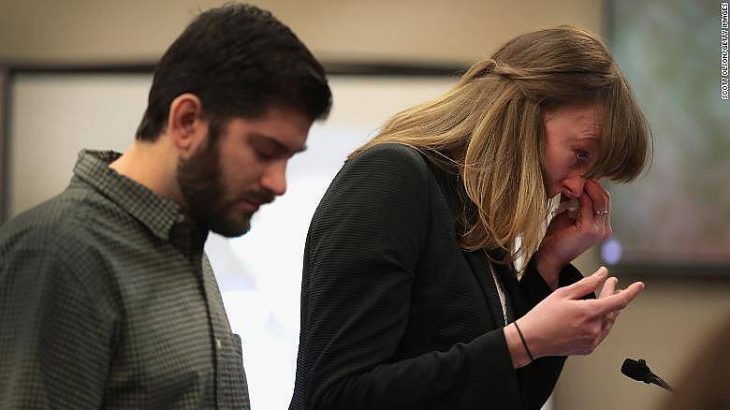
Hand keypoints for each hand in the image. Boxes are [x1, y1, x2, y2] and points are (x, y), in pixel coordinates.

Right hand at [506, 267, 642, 364]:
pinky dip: (601, 322)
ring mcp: (592, 340)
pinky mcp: (588, 348)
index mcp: (589, 312)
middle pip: (613, 310)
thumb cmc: (543, 316)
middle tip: (611, 284)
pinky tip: (595, 315)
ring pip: (609, 322)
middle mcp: (594, 328)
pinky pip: (601, 333)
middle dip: (614, 295)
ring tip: (605, 298)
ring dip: (609, 309)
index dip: (631, 292)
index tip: (639, 286)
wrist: (531, 339)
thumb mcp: (563, 293)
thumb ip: (586, 284)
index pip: (619, 301)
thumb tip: (602, 274)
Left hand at [535, 180, 611, 285]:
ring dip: (586, 186)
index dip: (593, 185)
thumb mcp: (566, 214)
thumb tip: (572, 179)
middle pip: (604, 197)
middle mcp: (604, 228)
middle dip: (592, 183)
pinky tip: (570, 189)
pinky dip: (580, 194)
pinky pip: (587, 205)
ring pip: (599, 199)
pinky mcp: (589, 230)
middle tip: (578, 172)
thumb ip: (572, 200)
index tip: (580, 173)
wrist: (549, 258)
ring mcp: (599, 230)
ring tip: (574, 178)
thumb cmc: (556, 237)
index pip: (604, 199)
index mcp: (601, 225)